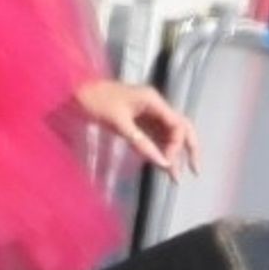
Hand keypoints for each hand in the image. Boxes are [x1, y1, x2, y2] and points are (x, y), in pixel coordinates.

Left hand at [73, 77, 199, 183]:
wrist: (73, 93)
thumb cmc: (95, 101)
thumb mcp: (119, 123)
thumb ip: (141, 143)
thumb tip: (163, 163)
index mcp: (153, 100)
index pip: (178, 124)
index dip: (178, 145)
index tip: (167, 163)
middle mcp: (154, 106)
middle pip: (180, 127)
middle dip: (189, 148)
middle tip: (195, 171)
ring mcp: (146, 113)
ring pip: (168, 135)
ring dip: (173, 153)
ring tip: (174, 177)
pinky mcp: (137, 121)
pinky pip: (154, 137)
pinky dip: (159, 150)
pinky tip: (161, 165)